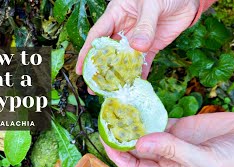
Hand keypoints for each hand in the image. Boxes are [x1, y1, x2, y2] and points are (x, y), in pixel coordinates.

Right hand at [76, 0, 199, 79]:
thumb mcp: (152, 4)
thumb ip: (145, 25)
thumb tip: (137, 47)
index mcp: (116, 14)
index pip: (97, 35)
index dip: (88, 52)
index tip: (82, 69)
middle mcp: (123, 28)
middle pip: (108, 51)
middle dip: (101, 69)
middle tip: (94, 87)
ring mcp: (137, 39)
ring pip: (124, 59)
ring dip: (118, 75)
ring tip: (111, 91)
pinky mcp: (150, 47)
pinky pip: (142, 62)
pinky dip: (139, 74)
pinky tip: (134, 85)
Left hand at [102, 113, 233, 166]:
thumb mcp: (206, 163)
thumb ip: (173, 151)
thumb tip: (140, 143)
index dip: (119, 156)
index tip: (106, 139)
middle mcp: (168, 160)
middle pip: (137, 150)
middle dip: (122, 136)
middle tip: (108, 118)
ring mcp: (173, 142)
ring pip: (145, 133)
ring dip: (133, 123)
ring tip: (118, 109)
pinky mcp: (180, 127)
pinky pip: (159, 120)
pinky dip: (148, 113)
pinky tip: (138, 105)